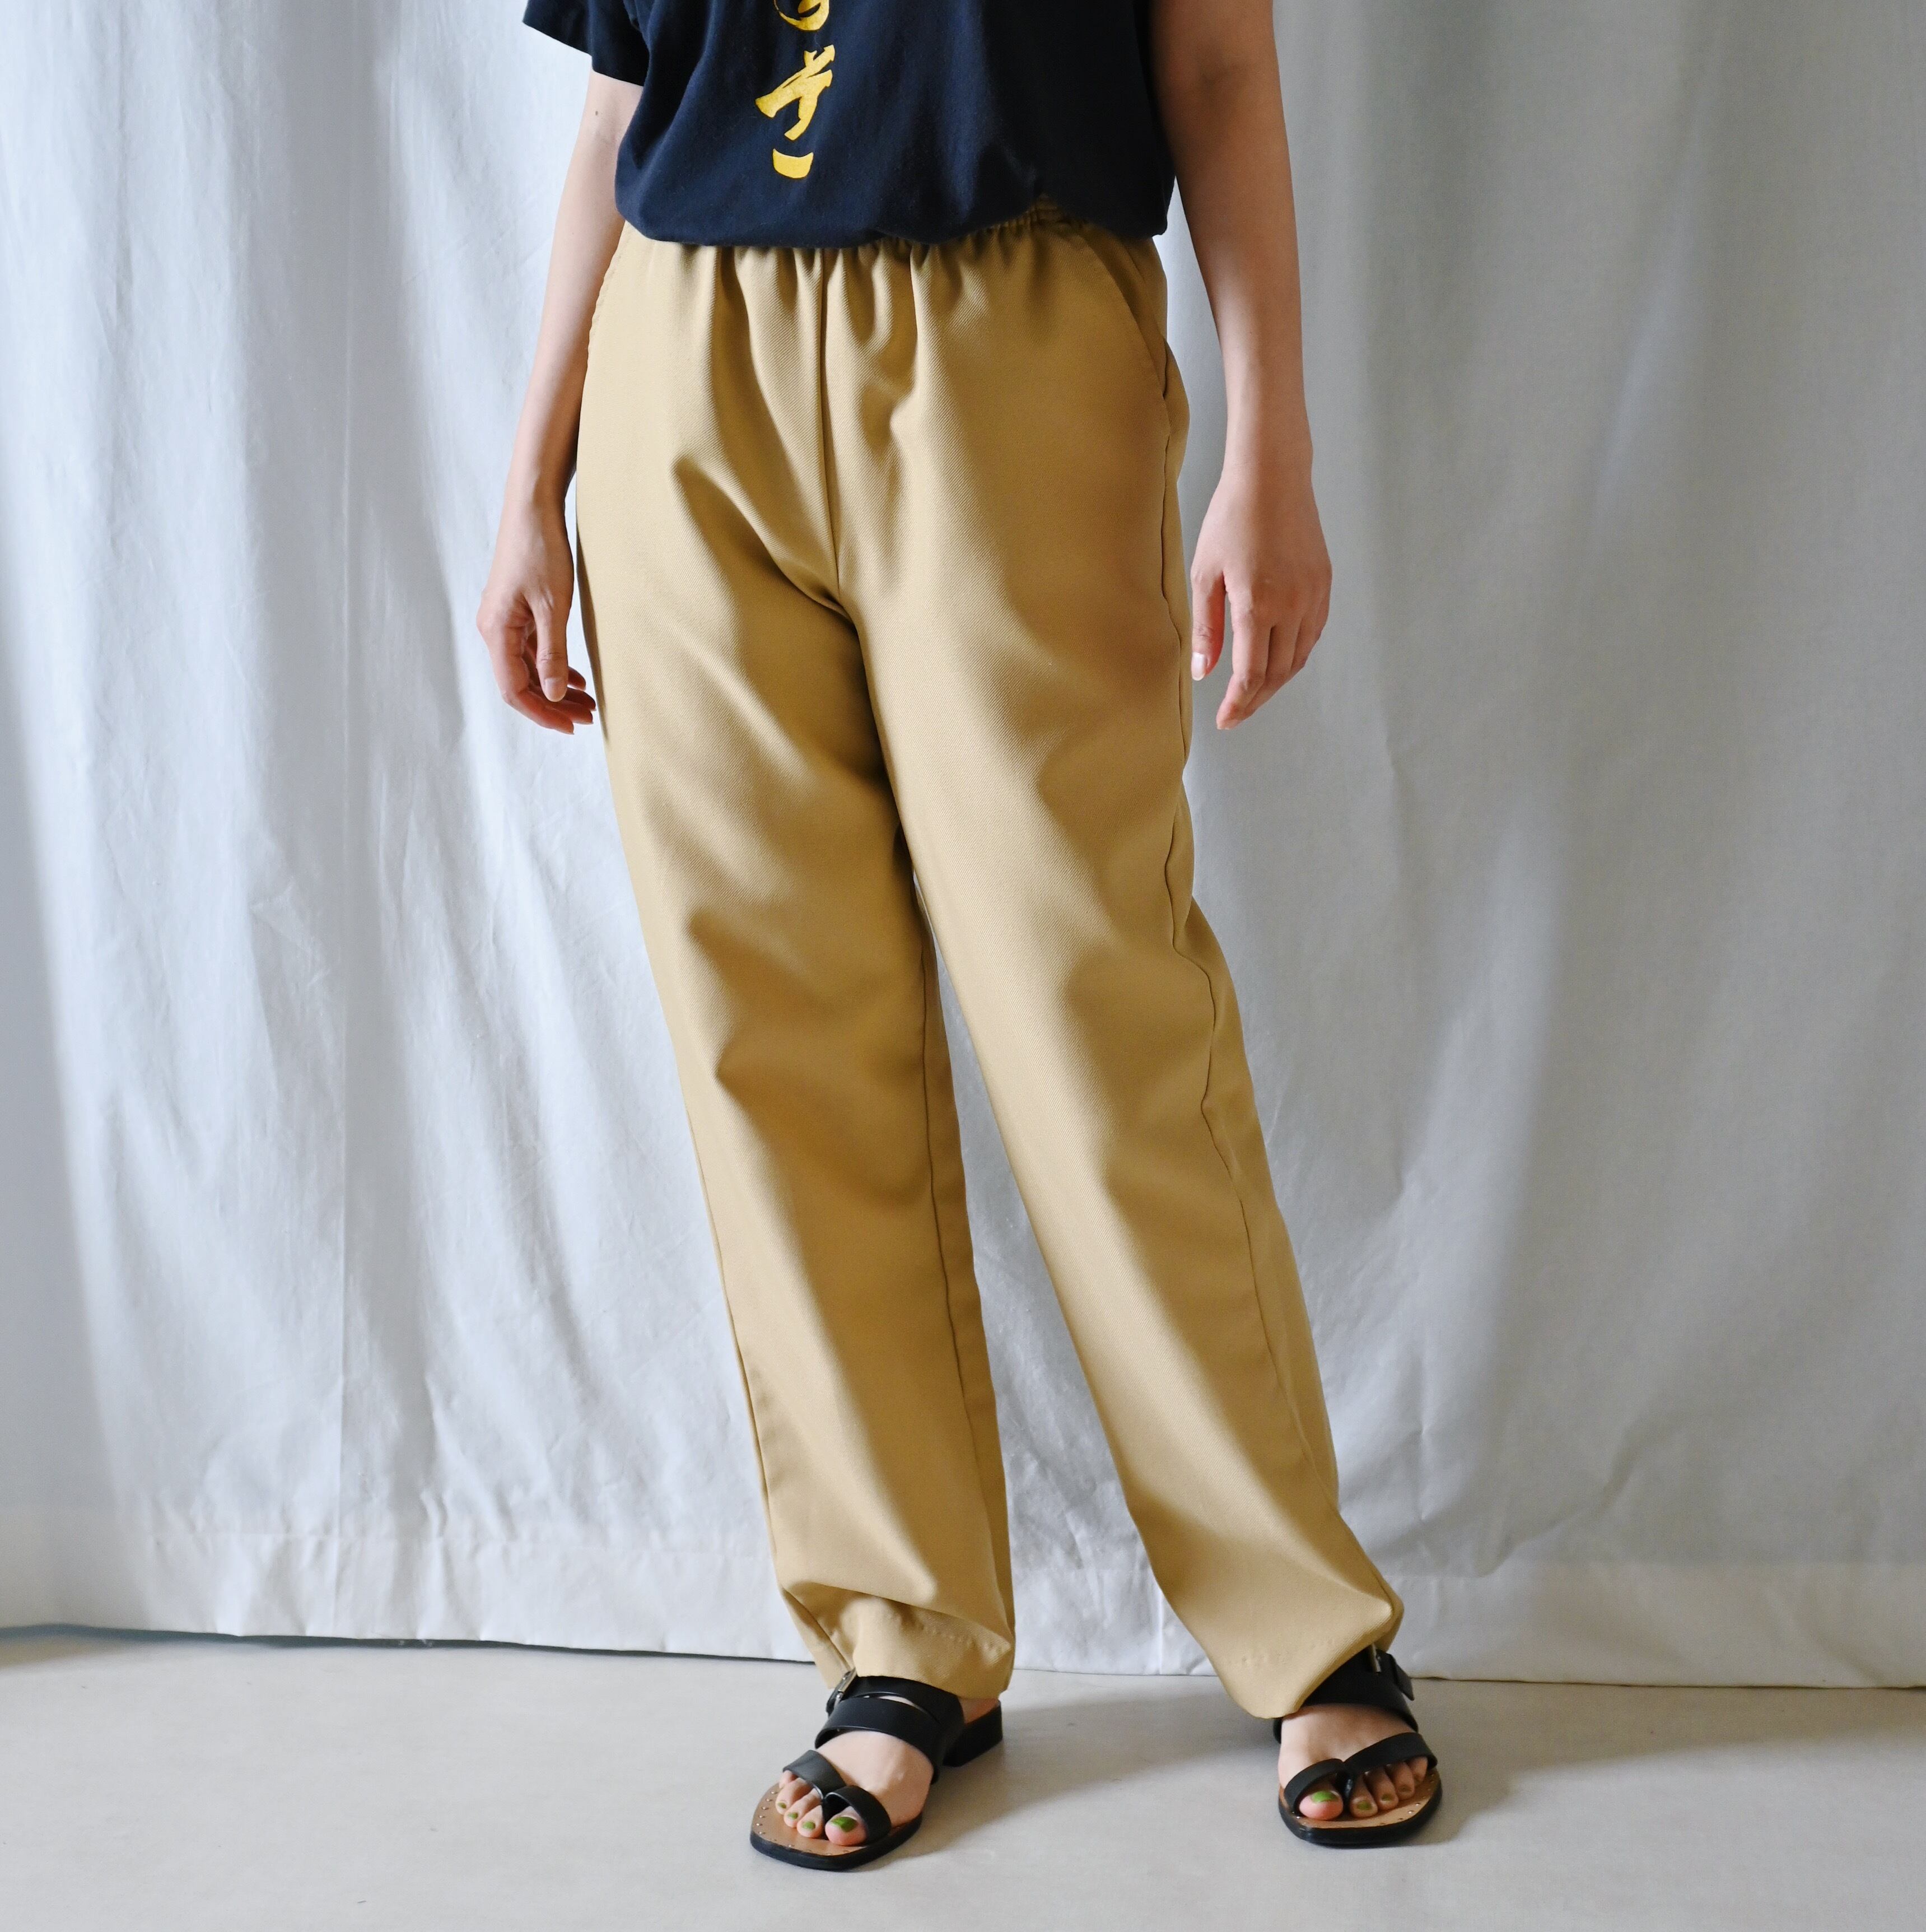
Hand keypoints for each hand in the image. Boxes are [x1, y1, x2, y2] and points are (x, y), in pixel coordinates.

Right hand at [475, 493, 597, 734]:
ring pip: (528, 668)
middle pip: (521, 683)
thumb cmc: (541, 550)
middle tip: (589, 718)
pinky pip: (531, 650)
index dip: (542, 713)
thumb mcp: (553, 606)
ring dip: (556, 688)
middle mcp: (494, 629)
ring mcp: (504, 621)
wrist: (533, 507)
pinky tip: (575, 677)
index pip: (514, 689)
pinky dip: (553, 666)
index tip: (572, 726)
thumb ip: (553, 652)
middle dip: (554, 704)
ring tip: (588, 702)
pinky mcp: (516, 611)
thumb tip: (552, 694)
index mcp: (496, 631)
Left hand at [1188, 440, 1331, 728]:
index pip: (1250, 675)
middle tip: (1235, 713)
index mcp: (1258, 605)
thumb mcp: (1205, 574)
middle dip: (1255, 700)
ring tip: (1253, 692)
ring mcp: (1313, 596)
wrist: (1273, 476)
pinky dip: (1294, 655)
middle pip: (1276, 674)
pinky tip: (1276, 660)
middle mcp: (1292, 606)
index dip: (1237, 704)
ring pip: (1297, 658)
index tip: (1225, 721)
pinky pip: (1311, 634)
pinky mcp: (1323, 584)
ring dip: (1276, 681)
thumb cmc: (1230, 518)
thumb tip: (1203, 673)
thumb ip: (1206, 628)